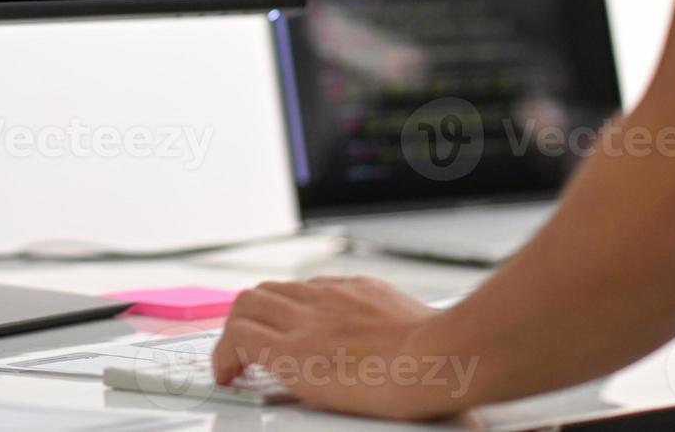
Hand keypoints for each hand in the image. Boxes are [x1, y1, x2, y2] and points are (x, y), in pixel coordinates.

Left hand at [212, 276, 477, 419]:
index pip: (310, 291)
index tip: (292, 332)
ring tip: (234, 361)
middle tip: (251, 345)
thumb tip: (443, 384)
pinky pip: (237, 338)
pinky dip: (224, 354)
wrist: (443, 356)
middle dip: (256, 315)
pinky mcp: (290, 349)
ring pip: (247, 304)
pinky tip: (228, 376)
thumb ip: (413, 340)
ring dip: (235, 331)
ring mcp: (306, 320)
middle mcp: (327, 298)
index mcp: (359, 293)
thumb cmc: (449, 356)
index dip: (292, 312)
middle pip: (271, 290)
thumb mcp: (427, 333)